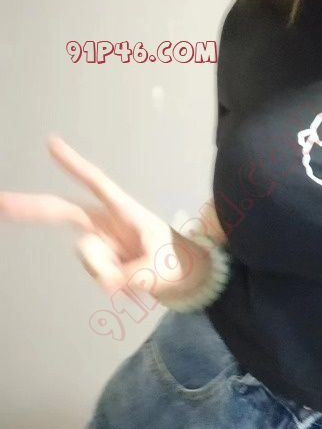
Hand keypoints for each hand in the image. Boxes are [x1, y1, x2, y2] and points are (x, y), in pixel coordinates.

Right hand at [0, 135, 211, 300]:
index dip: (74, 165)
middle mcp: (107, 224)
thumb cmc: (177, 261)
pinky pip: (97, 275)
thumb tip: (106, 283)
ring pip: (89, 259)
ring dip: (110, 273)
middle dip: (29, 208)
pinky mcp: (100, 260)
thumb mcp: (161, 268)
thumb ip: (133, 275)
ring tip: (138, 277)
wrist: (184, 278)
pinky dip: (112, 283)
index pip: (97, 184)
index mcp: (126, 212)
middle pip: (63, 211)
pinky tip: (131, 285)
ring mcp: (101, 242)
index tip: (51, 143)